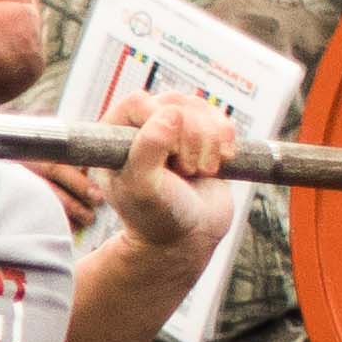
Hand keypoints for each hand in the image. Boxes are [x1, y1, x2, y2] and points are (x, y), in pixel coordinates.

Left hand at [98, 91, 239, 272]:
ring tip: (197, 172)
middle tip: (184, 172)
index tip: (170, 159)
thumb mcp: (143, 189)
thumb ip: (147, 151)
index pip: (140, 102)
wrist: (187, 239)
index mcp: (115, 135)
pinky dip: (225, 142)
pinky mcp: (202, 135)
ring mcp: (174, 128)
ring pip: (201, 109)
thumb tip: (169, 116)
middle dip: (190, 139)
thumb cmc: (156, 217)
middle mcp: (143, 126)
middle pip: (176, 104)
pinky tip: (217, 165)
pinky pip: (220, 120)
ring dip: (208, 144)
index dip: (161, 125)